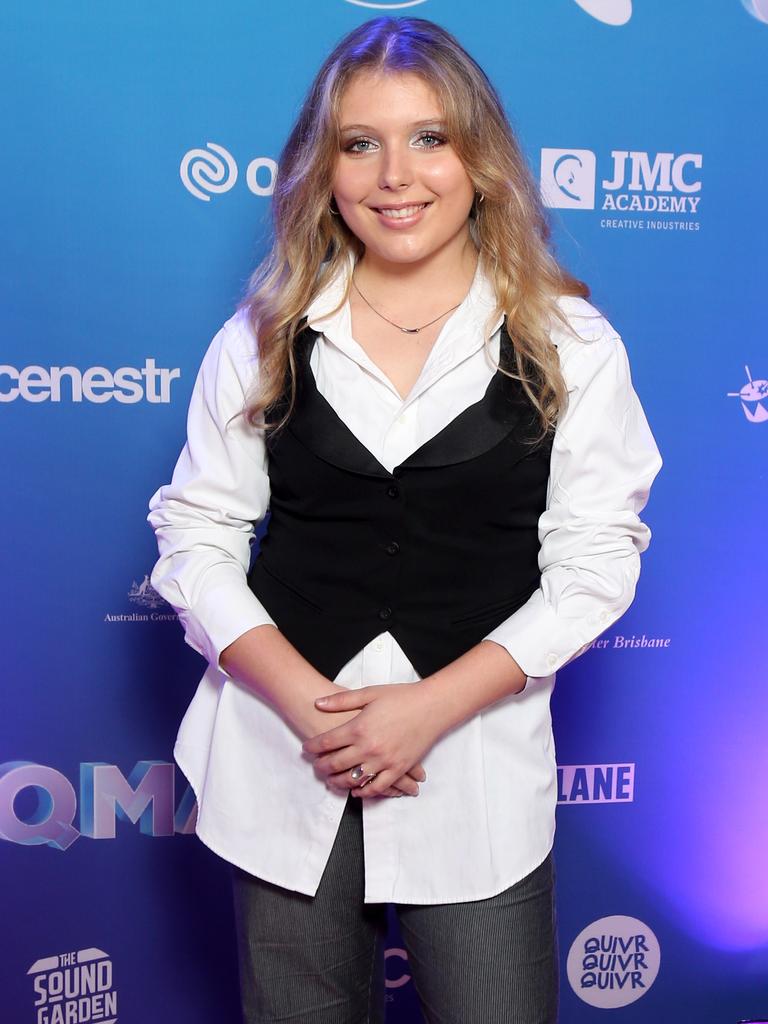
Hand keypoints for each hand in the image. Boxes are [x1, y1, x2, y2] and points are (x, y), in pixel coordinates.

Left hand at [302, 683, 441, 798]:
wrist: (432, 706)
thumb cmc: (401, 696)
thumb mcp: (369, 693)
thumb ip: (341, 700)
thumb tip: (317, 703)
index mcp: (359, 727)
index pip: (327, 742)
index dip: (313, 747)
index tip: (307, 749)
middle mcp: (369, 747)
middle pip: (336, 763)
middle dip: (321, 767)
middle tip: (316, 767)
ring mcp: (384, 760)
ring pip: (353, 779)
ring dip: (338, 782)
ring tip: (330, 781)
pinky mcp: (398, 769)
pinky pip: (377, 787)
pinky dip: (364, 792)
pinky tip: (356, 791)